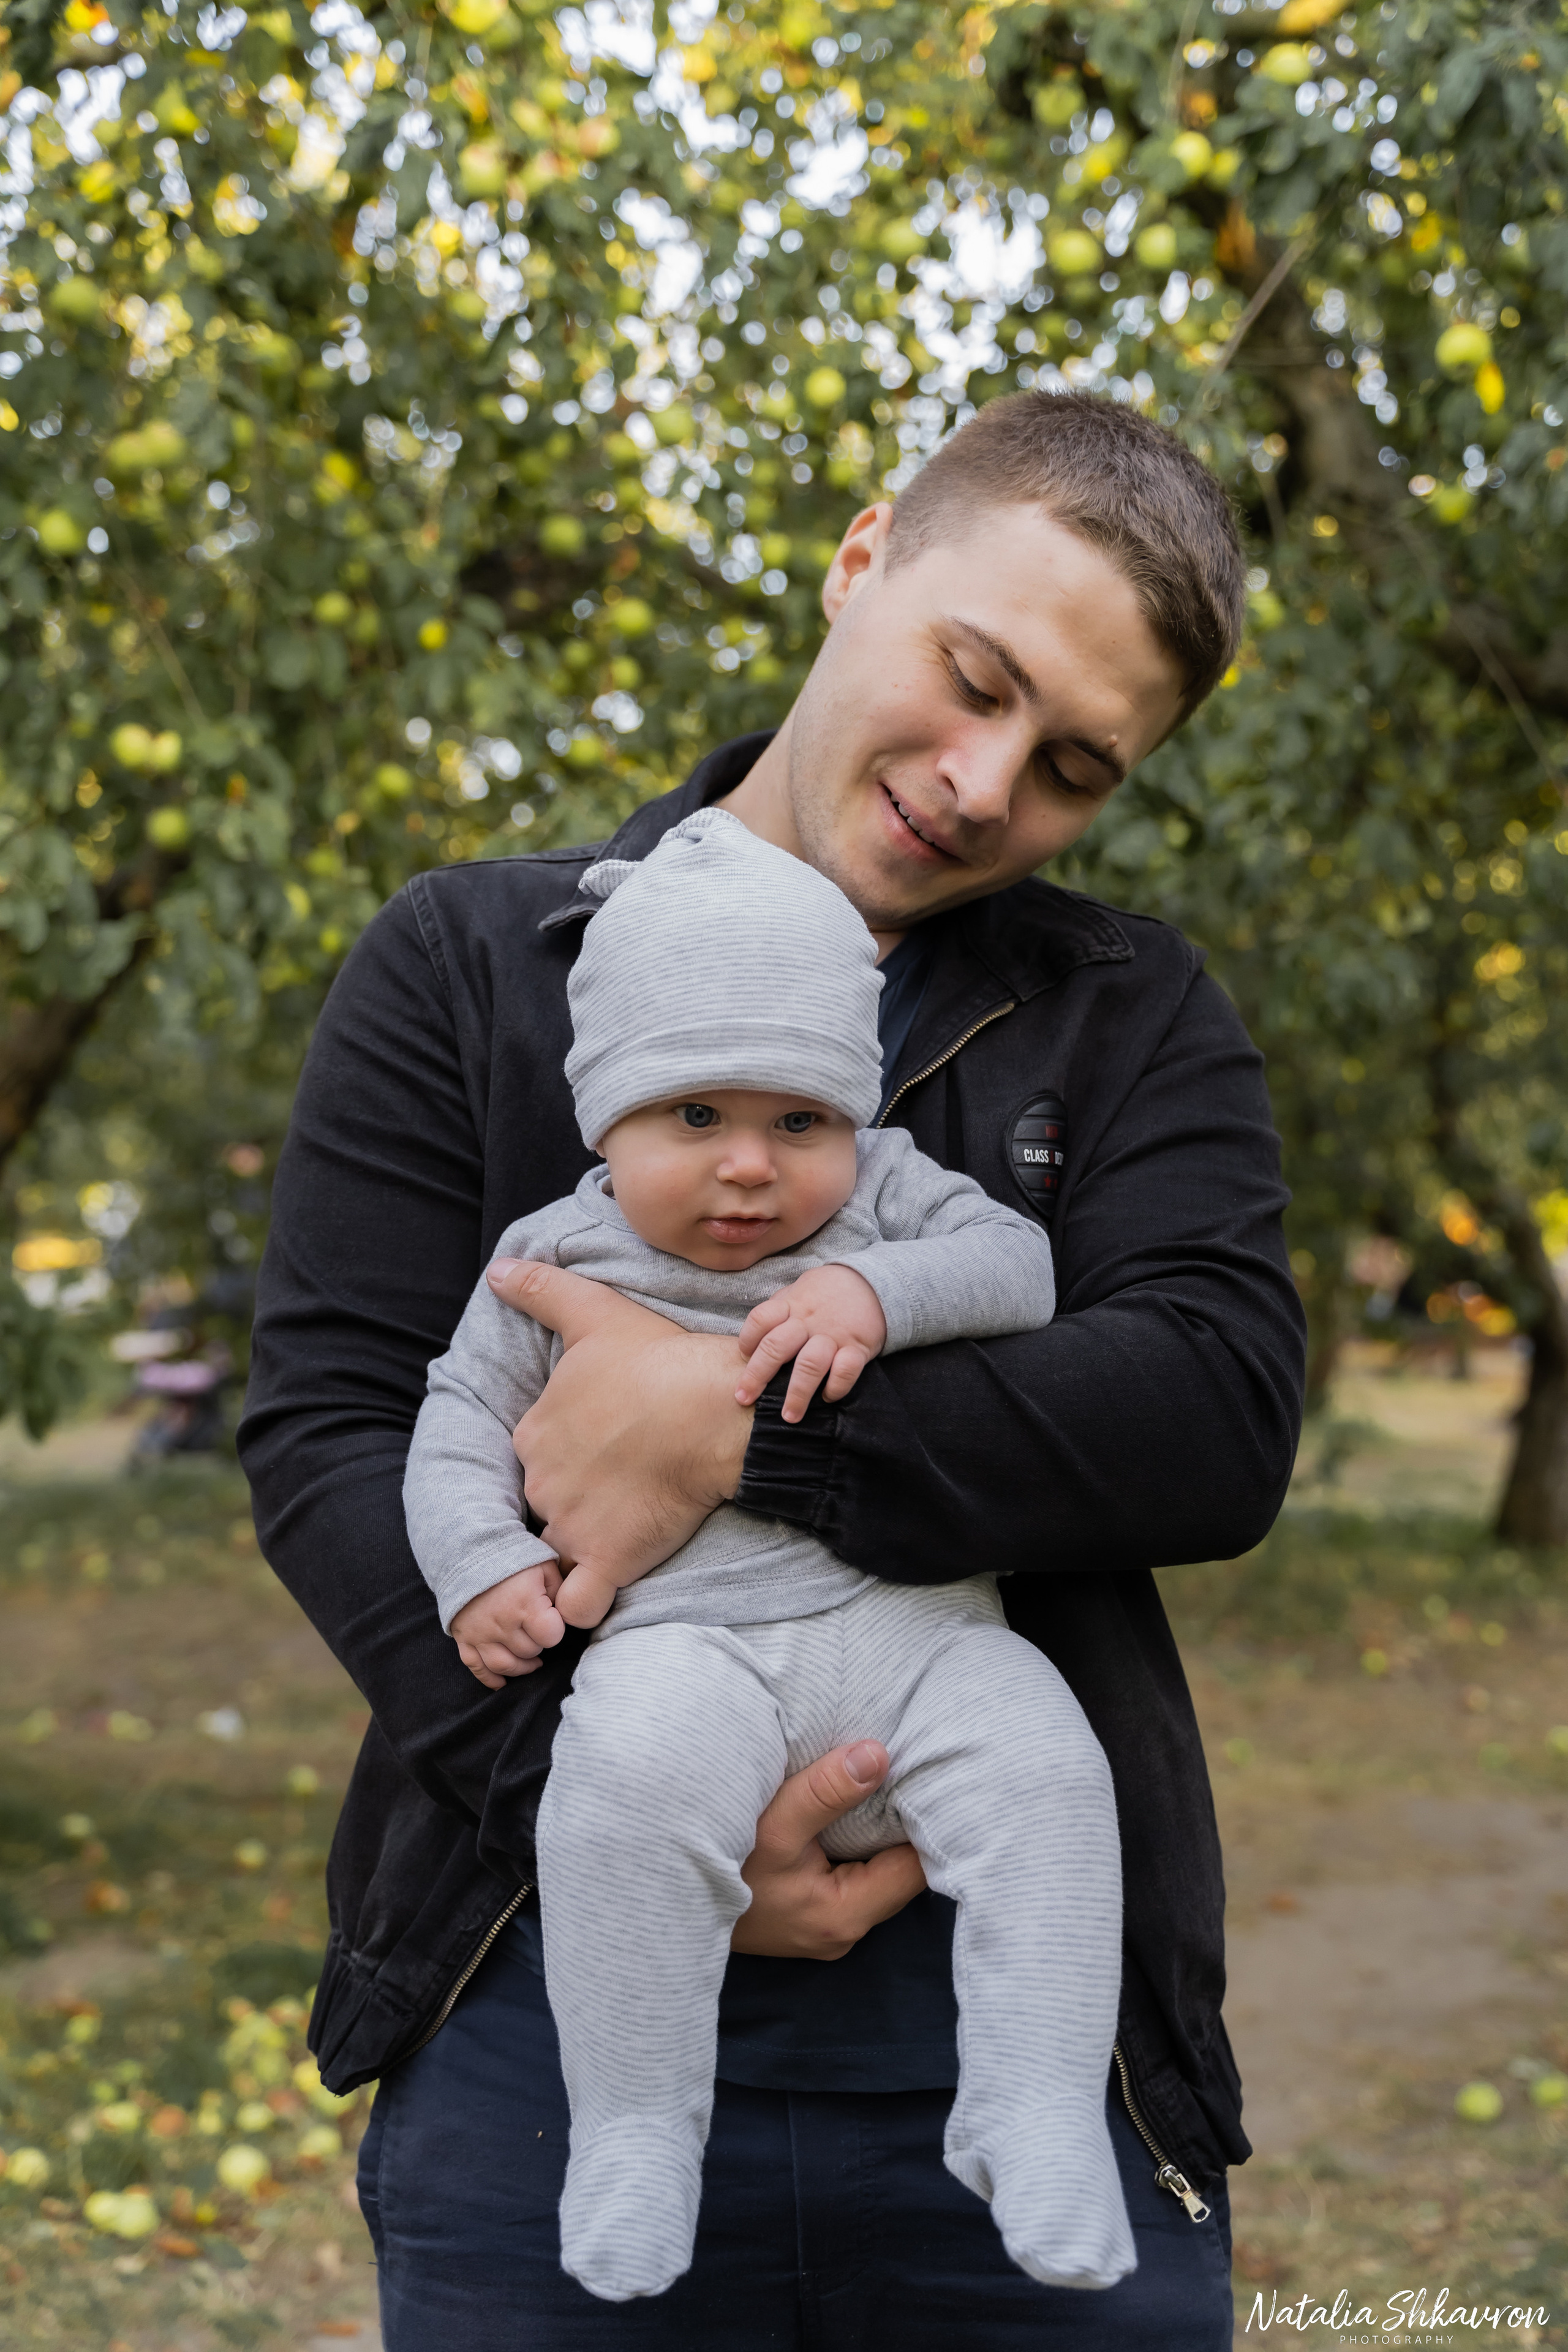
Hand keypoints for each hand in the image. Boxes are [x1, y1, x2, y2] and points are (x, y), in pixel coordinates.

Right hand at [451, 1561, 564, 1689]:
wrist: (468, 1551)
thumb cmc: (512, 1557)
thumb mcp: (544, 1565)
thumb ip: (559, 1590)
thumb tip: (567, 1614)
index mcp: (524, 1604)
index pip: (550, 1636)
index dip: (554, 1629)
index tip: (550, 1619)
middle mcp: (502, 1623)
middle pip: (529, 1651)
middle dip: (538, 1643)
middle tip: (537, 1630)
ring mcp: (481, 1633)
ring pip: (505, 1666)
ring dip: (521, 1666)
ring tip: (530, 1659)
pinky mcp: (464, 1638)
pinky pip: (477, 1667)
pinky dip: (490, 1679)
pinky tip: (503, 1682)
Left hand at [488, 1259, 752, 1597]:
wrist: (715, 1410)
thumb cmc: (660, 1359)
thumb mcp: (593, 1312)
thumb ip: (542, 1291)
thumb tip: (496, 1271)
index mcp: (535, 1432)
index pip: (537, 1456)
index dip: (569, 1457)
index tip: (607, 1449)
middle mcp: (542, 1483)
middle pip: (548, 1504)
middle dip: (576, 1503)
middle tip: (623, 1489)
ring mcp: (571, 1526)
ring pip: (558, 1554)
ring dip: (580, 1553)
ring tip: (623, 1533)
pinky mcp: (608, 1561)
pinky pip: (576, 1606)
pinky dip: (579, 1607)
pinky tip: (602, 1586)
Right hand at [731, 1740, 927, 1959]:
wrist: (674, 1900)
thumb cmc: (721, 1867)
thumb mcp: (772, 1824)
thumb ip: (826, 1791)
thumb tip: (878, 1755)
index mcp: (845, 1914)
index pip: (915, 1867)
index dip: (924, 1822)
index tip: (925, 1780)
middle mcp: (845, 1929)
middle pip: (901, 1872)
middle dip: (904, 1826)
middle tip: (909, 1774)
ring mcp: (829, 1926)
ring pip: (878, 1873)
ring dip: (878, 1835)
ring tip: (883, 1787)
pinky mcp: (815, 1915)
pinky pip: (855, 1877)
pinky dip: (857, 1846)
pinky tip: (852, 1813)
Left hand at [735, 1264, 887, 1422]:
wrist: (873, 1283)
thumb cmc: (827, 1292)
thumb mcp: (799, 1290)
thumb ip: (779, 1310)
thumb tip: (754, 1339)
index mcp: (791, 1305)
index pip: (760, 1319)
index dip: (747, 1339)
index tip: (743, 1356)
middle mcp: (809, 1321)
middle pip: (776, 1347)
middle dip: (757, 1376)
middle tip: (744, 1399)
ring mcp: (833, 1335)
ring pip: (810, 1364)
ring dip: (798, 1393)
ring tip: (789, 1416)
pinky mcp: (858, 1347)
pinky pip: (846, 1370)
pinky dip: (836, 1387)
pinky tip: (828, 1397)